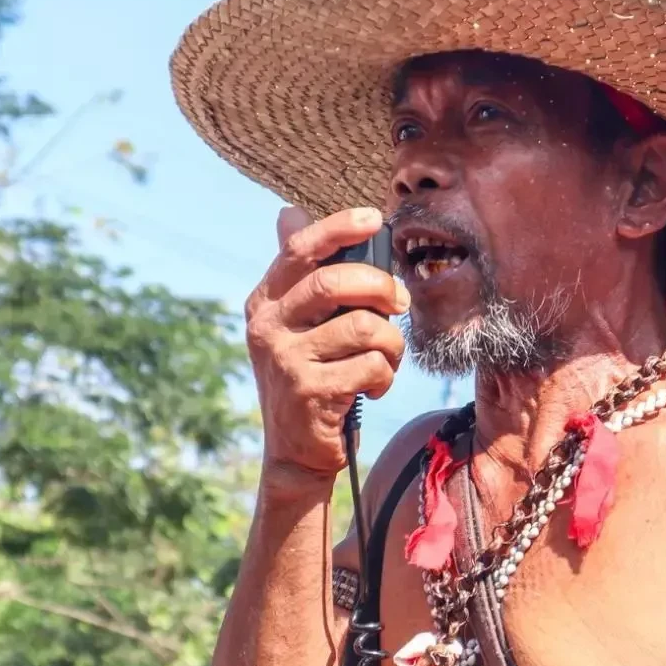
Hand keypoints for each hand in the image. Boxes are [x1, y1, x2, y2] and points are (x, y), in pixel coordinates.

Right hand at [245, 206, 408, 477]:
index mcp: (266, 303)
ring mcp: (286, 361)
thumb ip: (302, 277)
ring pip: (364, 328)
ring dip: (391, 344)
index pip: (299, 250)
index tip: (374, 218)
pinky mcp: (310, 393)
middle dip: (381, 287)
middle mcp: (268, 328)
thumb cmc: (310, 379)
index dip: (338, 227)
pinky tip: (373, 387)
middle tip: (400, 302)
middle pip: (334, 283)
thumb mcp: (296, 327)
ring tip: (386, 359)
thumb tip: (288, 212)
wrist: (296, 452)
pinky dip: (385, 377)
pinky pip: (371, 367)